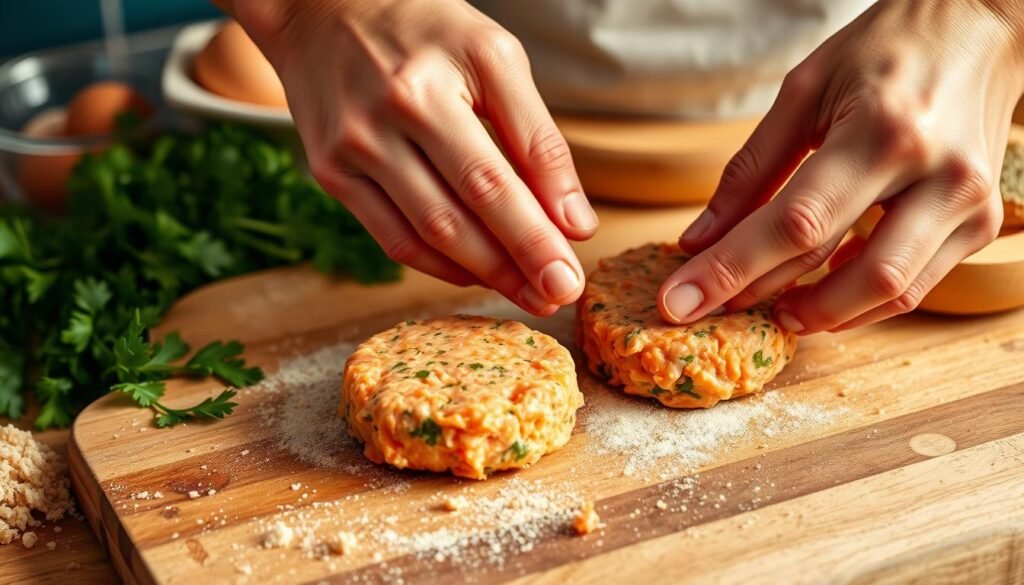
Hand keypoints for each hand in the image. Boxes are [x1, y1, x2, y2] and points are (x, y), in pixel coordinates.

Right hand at [234, 0, 595, 314]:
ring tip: (528, 293)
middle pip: (461, 215)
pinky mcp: (331, 175)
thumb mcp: (493, 58)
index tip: (571, 277)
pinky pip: (393, 238)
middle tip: (558, 297)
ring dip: (484, 274)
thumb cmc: (422, 31)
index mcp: (429, 87)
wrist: (321, 12)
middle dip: (517, 264)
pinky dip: (439, 265)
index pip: (495, 178)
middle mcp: (384, 122)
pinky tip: (476, 274)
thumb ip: (535, 137)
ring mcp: (351, 153)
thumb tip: (572, 220)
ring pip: (427, 235)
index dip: (537, 235)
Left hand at [658, 0, 1023, 333]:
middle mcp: (936, 173)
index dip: (730, 270)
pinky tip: (825, 289)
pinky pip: (916, 287)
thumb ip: (749, 172)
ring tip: (774, 308)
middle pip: (843, 266)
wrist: (978, 30)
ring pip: (889, 292)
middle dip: (767, 298)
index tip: (678, 303)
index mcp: (883, 131)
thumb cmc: (884, 52)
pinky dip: (862, 301)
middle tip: (717, 309)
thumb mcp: (803, 92)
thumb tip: (699, 240)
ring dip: (821, 313)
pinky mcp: (981, 223)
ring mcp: (969, 203)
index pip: (794, 223)